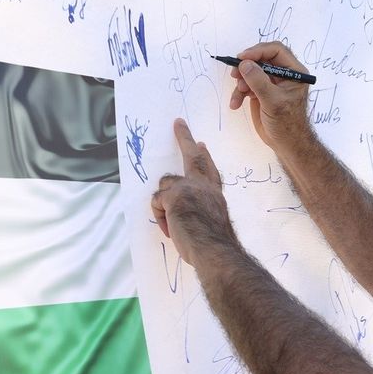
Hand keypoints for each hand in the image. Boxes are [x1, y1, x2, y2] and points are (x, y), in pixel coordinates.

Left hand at [150, 119, 236, 268]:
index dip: (205, 157)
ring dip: (164, 202)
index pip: (210, 170)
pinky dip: (160, 217)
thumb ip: (200, 211)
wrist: (214, 249)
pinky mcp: (174, 195)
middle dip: (185, 138)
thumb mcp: (211, 223)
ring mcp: (189, 188)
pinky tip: (170, 229)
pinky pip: (157, 201)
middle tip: (179, 124)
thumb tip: (184, 212)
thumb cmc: (214, 244)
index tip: (201, 144)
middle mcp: (204, 187)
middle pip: (193, 157)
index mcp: (214, 194)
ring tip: (173, 223)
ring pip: (166, 184)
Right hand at [227, 42, 314, 152]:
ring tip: (238, 93)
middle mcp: (283, 74)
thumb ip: (259, 81)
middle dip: (247, 66)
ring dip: (241, 81)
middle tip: (235, 73)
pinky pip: (246, 85)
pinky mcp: (260, 91)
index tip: (243, 57)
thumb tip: (244, 64)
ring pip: (251, 72)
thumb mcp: (273, 101)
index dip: (259, 51)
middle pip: (261, 59)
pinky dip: (239, 93)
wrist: (285, 143)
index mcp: (294, 71)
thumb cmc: (287, 123)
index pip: (276, 50)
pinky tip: (235, 104)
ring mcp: (271, 82)